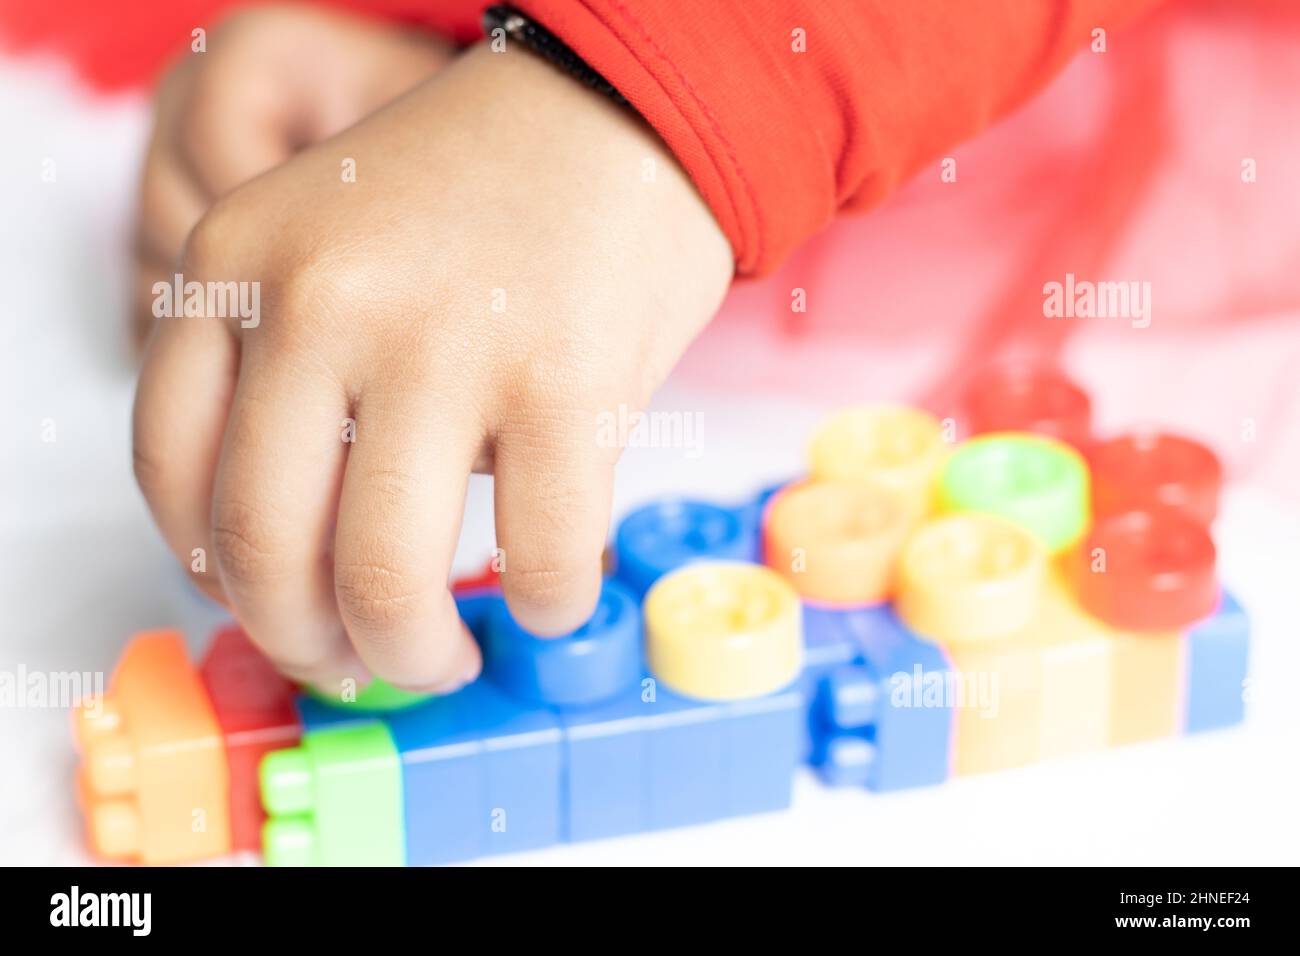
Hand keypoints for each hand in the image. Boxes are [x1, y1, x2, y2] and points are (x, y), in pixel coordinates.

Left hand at [132, 43, 732, 690]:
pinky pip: (538, 556)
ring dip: (416, 655)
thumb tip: (291, 563)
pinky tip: (553, 593)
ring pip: (386, 578)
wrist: (618, 113)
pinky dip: (546, 606)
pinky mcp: (564, 381)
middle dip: (311, 646)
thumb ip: (278, 368)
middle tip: (358, 663)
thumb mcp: (323, 242)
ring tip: (447, 655)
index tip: (272, 610)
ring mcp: (442, 341)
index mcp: (239, 261)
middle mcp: (321, 300)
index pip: (172, 469)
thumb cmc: (476, 197)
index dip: (217, 576)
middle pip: (265, 546)